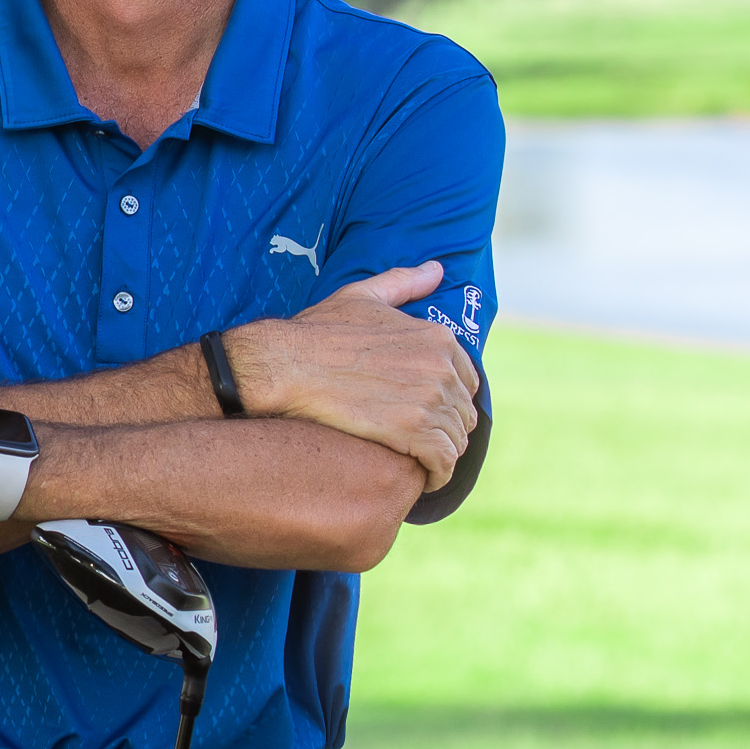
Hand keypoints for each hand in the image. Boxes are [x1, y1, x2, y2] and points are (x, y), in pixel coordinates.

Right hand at [223, 263, 481, 486]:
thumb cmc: (315, 332)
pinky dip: (436, 475)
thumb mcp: (363, 296)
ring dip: (440, 455)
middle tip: (417, 444)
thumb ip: (405, 282)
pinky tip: (420, 479)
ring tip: (416, 463)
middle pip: (464, 414)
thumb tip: (437, 269)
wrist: (282, 365)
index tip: (424, 415)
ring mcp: (429, 400)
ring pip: (456, 441)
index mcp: (438, 338)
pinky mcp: (413, 432)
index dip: (447, 401)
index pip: (467, 382)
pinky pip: (442, 463)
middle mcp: (442, 367)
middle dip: (445, 430)